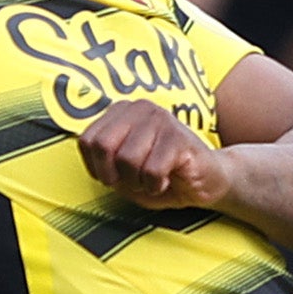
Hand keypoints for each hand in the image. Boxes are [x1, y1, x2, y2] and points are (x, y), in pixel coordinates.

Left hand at [79, 100, 233, 210]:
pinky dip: (156, 185)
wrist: (206, 181)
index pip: (86, 140)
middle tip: (132, 181)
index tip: (115, 177)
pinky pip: (153, 170)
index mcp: (122, 112)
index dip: (96, 168)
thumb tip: (90, 157)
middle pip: (102, 146)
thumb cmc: (162, 175)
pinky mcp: (179, 137)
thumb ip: (102, 161)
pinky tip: (167, 179)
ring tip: (153, 179)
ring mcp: (161, 119)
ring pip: (127, 160)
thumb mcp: (123, 171)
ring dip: (139, 182)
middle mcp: (140, 108)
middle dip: (113, 175)